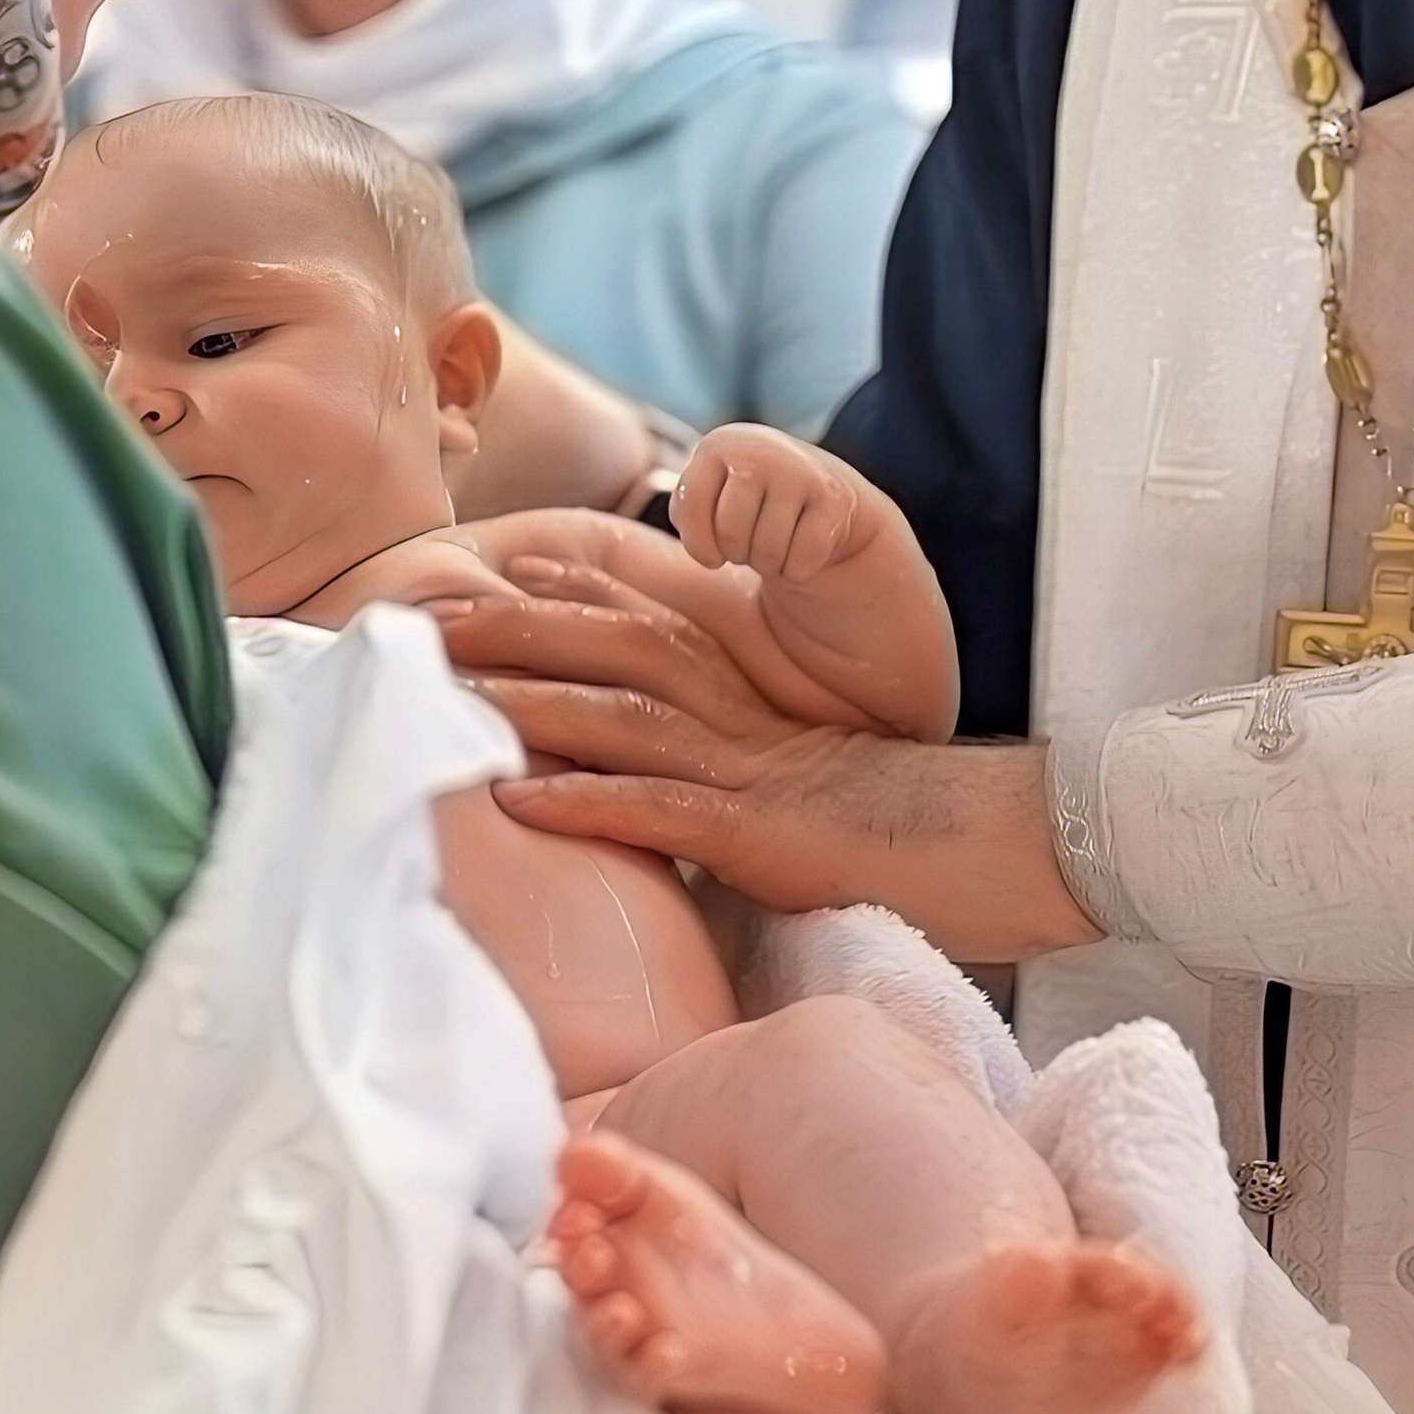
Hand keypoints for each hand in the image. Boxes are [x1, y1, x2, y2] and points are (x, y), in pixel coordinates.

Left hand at [423, 535, 1094, 956]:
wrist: (986, 847)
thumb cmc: (897, 831)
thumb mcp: (801, 781)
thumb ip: (737, 769)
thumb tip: (674, 786)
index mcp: (747, 698)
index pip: (648, 623)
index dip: (571, 591)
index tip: (499, 566)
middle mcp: (734, 716)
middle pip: (611, 648)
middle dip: (515, 625)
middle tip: (427, 607)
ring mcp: (740, 769)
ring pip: (616, 713)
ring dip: (524, 696)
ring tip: (444, 684)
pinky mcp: (752, 831)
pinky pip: (655, 810)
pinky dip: (580, 800)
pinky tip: (515, 798)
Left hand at [671, 423, 862, 582]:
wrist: (820, 495)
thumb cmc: (747, 503)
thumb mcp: (709, 495)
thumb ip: (683, 508)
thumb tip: (638, 536)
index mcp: (719, 444)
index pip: (690, 513)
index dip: (700, 545)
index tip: (713, 550)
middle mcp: (760, 448)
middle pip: (731, 536)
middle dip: (739, 553)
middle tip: (752, 540)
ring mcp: (801, 471)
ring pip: (768, 552)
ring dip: (769, 563)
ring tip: (775, 540)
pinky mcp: (834, 499)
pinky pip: (801, 562)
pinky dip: (798, 569)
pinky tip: (803, 546)